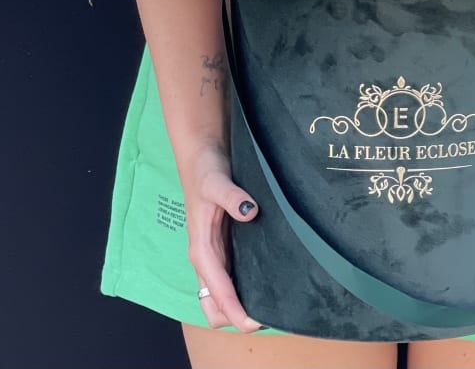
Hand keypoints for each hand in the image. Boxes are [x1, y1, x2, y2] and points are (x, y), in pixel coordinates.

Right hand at [178, 137, 261, 332]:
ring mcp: (215, 253)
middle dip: (236, 317)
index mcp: (202, 251)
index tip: (260, 321)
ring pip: (222, 296)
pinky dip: (244, 288)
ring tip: (272, 302)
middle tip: (270, 314)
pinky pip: (231, 277)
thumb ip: (231, 196)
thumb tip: (248, 211)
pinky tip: (266, 280)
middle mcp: (207, 258)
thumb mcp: (216, 181)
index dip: (237, 313)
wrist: (202, 153)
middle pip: (215, 307)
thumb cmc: (206, 169)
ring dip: (240, 305)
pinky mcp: (224, 245)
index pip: (218, 296)